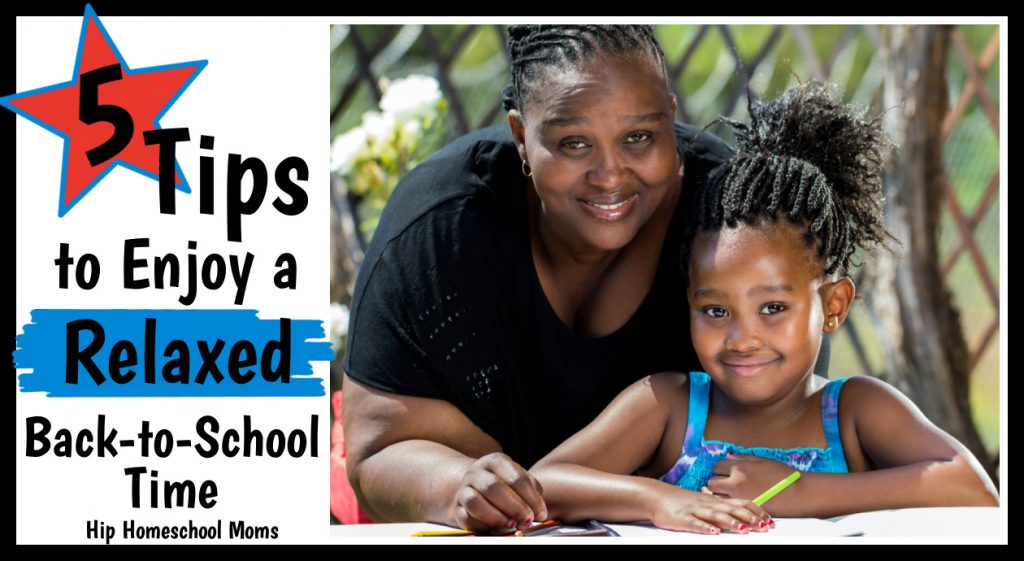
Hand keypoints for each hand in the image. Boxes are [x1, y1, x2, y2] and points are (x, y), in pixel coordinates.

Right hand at [450, 452, 547, 533]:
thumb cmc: (502, 485)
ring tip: (511, 525)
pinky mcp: (456, 508)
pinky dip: (482, 525)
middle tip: (527, 520)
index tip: (540, 514)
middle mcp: (476, 472)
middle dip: (515, 506)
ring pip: (475, 501)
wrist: (471, 488)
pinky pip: (466, 518)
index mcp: (495, 462)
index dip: (531, 497)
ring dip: (496, 516)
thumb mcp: (517, 480)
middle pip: (493, 486)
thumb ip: (530, 492)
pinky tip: (495, 529)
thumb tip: (538, 511)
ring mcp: (463, 489)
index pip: (515, 477)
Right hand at [651, 486, 771, 533]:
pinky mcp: (681, 518)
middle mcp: (708, 503)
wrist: (655, 496)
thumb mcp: (704, 502)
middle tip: (765, 527)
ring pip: (715, 515)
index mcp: (715, 500)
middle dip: (749, 518)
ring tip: (744, 530)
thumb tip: (742, 514)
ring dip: (731, 522)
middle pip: (732, 509)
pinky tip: (713, 532)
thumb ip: (721, 507)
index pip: (740, 503)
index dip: (756, 511)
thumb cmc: (681, 501)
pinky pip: (694, 523)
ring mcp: (695, 510)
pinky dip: (704, 527)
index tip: (770, 520)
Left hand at [707, 453, 797, 509]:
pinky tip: (734, 502)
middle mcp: (735, 484)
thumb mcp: (762, 461)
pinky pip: (726, 507)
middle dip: (716, 481)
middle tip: (725, 482)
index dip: (721, 468)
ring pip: (715, 496)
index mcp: (740, 469)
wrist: (799, 494)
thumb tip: (728, 456)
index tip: (727, 471)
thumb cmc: (783, 475)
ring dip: (719, 493)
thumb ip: (742, 458)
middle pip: (711, 482)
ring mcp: (738, 499)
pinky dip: (726, 504)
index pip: (717, 466)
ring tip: (729, 493)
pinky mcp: (743, 511)